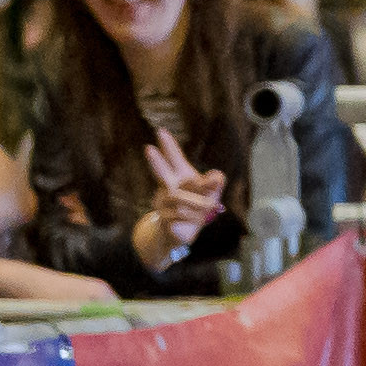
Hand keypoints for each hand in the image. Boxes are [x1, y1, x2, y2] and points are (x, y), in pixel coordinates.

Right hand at [133, 144, 225, 269]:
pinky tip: (200, 220)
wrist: (184, 234)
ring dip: (199, 202)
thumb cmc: (198, 209)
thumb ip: (214, 183)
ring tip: (212, 206)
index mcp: (179, 177)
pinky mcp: (164, 218)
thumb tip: (217, 176)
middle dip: (156, 162)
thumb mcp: (211, 195)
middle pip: (161, 172)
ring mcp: (163, 202)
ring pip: (179, 197)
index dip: (168, 146)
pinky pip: (180, 213)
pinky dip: (195, 216)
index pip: (173, 159)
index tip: (161, 132)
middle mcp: (168, 187)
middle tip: (148, 149)